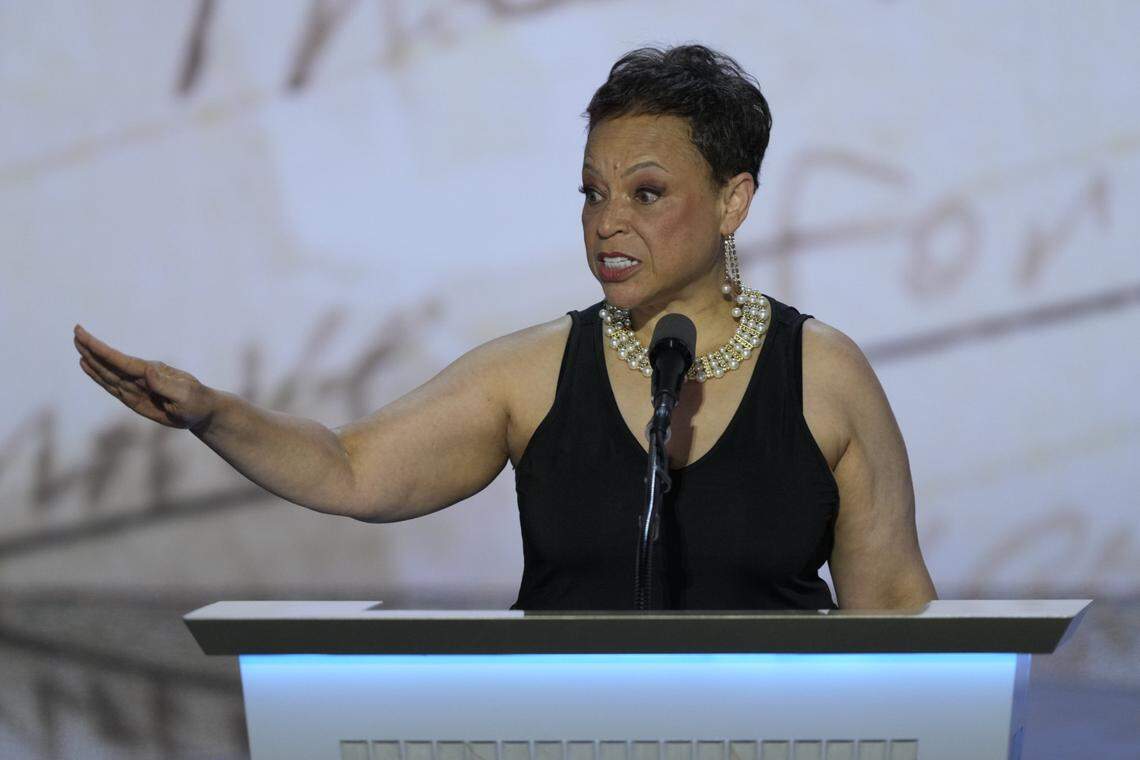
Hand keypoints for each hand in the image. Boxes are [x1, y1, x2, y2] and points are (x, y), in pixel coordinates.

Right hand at [73, 324, 215, 430]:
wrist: (202, 412)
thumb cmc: (197, 403)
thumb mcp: (185, 396)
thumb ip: (166, 386)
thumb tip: (148, 371)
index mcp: (151, 373)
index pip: (120, 360)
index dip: (100, 349)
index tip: (84, 335)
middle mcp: (141, 376)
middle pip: (111, 363)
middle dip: (93, 350)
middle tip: (76, 332)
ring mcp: (137, 386)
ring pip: (108, 373)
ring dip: (93, 361)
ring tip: (78, 347)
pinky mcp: (134, 398)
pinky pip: (113, 386)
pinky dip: (99, 377)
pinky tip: (89, 367)